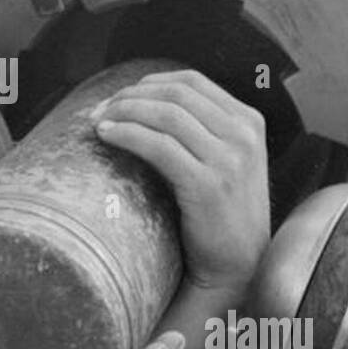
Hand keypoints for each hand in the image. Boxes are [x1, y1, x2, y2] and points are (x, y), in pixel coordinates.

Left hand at [93, 69, 269, 297]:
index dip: (149, 82)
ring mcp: (229, 160)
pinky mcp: (208, 185)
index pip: (191, 82)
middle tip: (100, 110)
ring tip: (97, 123)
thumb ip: (203, 129)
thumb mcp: (228, 160)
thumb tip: (145, 101)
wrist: (238, 266)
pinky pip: (158, 146)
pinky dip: (127, 135)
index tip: (121, 96)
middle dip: (130, 96)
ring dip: (123, 112)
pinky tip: (107, 137)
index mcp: (249, 121)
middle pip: (175, 95)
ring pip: (165, 115)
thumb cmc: (222, 215)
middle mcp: (243, 135)